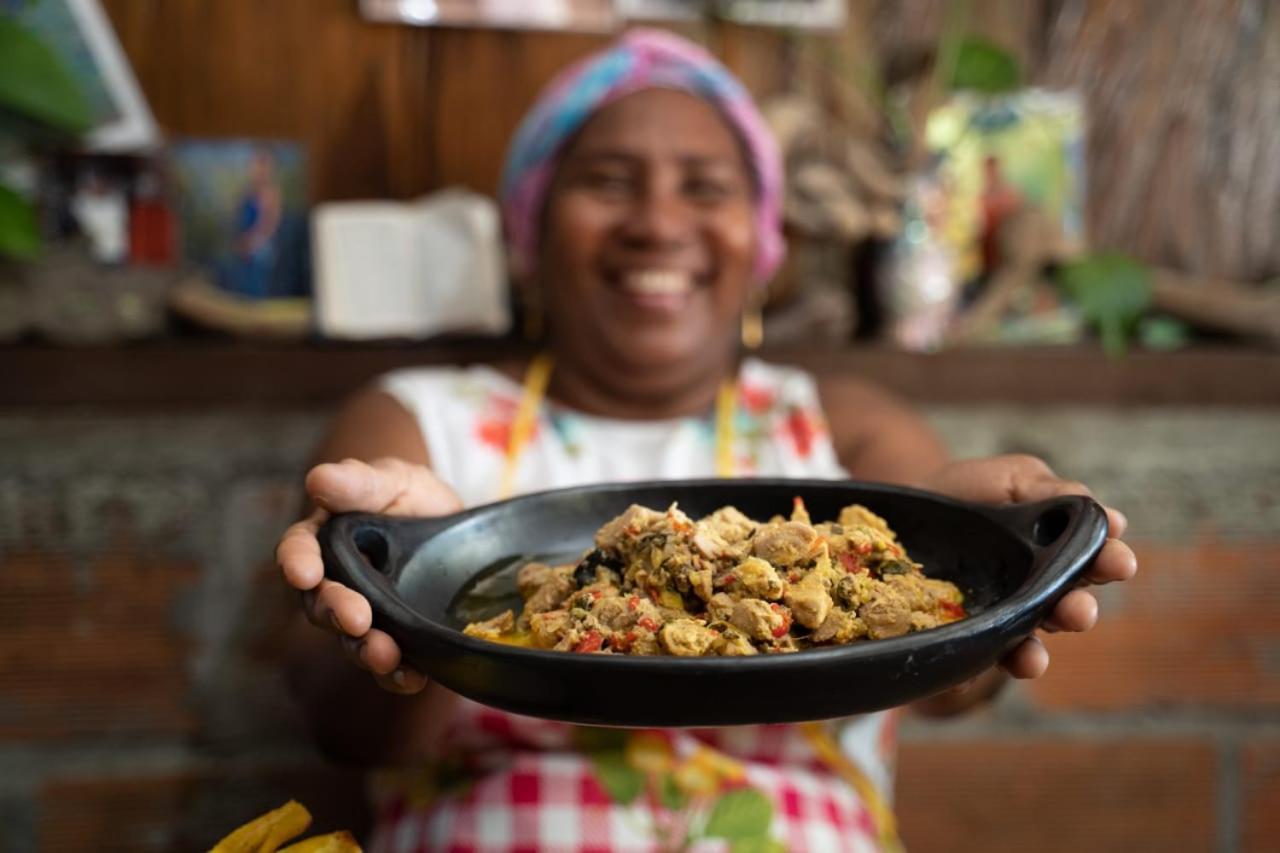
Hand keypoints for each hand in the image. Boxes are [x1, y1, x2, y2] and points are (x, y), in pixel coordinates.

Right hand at [276, 457, 461, 693]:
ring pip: (352, 640)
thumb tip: (319, 479)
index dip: (297, 562)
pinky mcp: (398, 639)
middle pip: (321, 604)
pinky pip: (391, 665)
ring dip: (365, 650)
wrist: (451, 526)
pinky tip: (413, 678)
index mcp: (323, 540)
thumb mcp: (391, 479)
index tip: (303, 572)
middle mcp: (335, 584)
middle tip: (355, 617)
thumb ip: (358, 481)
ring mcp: (365, 615)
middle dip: (336, 612)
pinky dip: (399, 676)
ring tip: (384, 654)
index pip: (298, 550)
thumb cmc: (408, 496)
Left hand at [922, 454, 1137, 679]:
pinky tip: (962, 679)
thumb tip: (1110, 518)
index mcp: (1060, 555)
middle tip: (1080, 611)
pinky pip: (965, 662)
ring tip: (1033, 659)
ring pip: (1024, 646)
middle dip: (1076, 612)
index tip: (1120, 562)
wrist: (906, 508)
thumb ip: (1052, 492)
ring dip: (1033, 656)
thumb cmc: (970, 492)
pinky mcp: (959, 639)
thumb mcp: (1012, 479)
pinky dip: (965, 677)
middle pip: (1065, 610)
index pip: (1094, 563)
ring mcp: (999, 619)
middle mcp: (1037, 594)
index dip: (1109, 563)